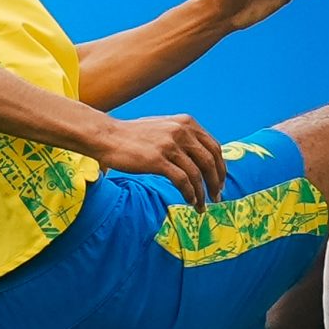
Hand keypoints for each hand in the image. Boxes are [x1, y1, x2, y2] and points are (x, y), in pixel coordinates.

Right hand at [89, 112, 228, 208]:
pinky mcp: (157, 160)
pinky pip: (182, 181)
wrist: (108, 136)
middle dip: (216, 181)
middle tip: (217, 197)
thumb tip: (201, 155)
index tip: (220, 181)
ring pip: (197, 173)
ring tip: (202, 205)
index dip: (221, 167)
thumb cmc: (134, 135)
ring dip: (202, 193)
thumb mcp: (165, 127)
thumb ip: (183, 136)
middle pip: (210, 161)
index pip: (214, 147)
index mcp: (187, 122)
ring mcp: (170, 145)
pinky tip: (190, 201)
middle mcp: (182, 131)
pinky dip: (190, 193)